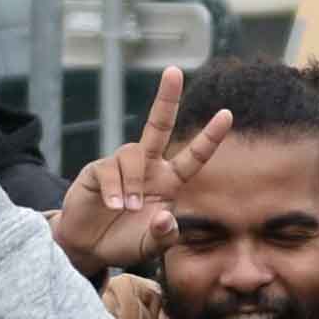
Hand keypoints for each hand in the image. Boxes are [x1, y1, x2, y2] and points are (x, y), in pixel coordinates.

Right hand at [55, 68, 231, 278]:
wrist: (90, 247)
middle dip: (166, 98)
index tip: (228, 114)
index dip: (209, 137)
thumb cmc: (126, 241)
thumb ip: (165, 236)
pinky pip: (109, 170)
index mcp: (168, 181)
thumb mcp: (152, 246)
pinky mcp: (96, 171)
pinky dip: (115, 189)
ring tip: (128, 209)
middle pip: (158, 125)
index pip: (194, 157)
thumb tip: (167, 217)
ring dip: (133, 183)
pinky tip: (113, 206)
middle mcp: (147, 167)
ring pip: (132, 154)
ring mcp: (120, 166)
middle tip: (174, 71)